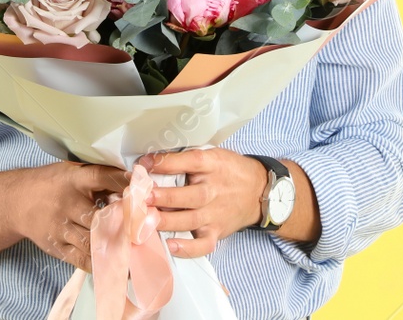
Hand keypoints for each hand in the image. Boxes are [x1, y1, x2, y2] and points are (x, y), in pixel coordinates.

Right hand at [15, 160, 132, 270]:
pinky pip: (81, 259)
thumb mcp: (71, 173)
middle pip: (98, 216)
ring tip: (137, 254)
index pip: (101, 177)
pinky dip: (100, 264)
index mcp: (73, 179)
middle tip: (145, 230)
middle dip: (122, 224)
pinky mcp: (57, 246)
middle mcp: (67, 203)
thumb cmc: (52, 185)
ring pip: (92, 241)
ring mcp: (60, 227)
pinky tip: (117, 267)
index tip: (143, 188)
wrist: (16, 201)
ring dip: (115, 248)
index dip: (122, 182)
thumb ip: (98, 178)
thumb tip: (133, 183)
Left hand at [140, 148, 267, 258]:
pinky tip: (170, 245)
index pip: (190, 161)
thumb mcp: (213, 155)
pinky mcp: (217, 232)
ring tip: (146, 220)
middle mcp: (214, 191)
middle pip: (189, 195)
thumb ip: (187, 158)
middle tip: (143, 196)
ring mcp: (215, 214)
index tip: (145, 163)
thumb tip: (152, 161)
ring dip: (167, 221)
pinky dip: (187, 248)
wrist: (259, 192)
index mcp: (213, 165)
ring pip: (190, 220)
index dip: (166, 162)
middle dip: (164, 197)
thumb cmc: (229, 171)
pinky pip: (202, 244)